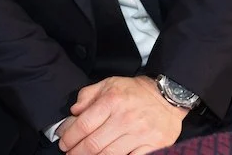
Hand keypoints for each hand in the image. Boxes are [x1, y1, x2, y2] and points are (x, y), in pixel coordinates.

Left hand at [57, 76, 187, 154]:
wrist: (167, 96)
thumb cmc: (135, 91)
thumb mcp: (108, 83)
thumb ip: (87, 95)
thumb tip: (74, 111)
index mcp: (112, 101)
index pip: (83, 125)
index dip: (69, 137)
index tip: (64, 142)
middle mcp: (125, 119)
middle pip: (93, 144)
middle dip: (77, 152)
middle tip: (70, 153)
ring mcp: (140, 134)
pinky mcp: (153, 146)